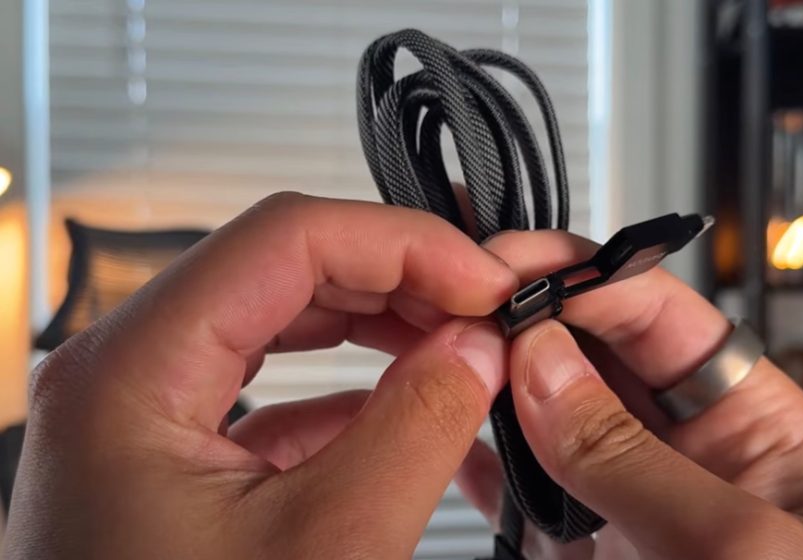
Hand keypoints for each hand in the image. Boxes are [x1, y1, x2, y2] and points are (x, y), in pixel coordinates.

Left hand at [3, 193, 519, 559]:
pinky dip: (350, 391)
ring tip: (461, 350)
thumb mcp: (328, 548)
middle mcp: (125, 372)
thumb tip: (476, 348)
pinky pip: (274, 390)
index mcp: (131, 372)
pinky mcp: (176, 456)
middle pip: (285, 268)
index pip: (287, 238)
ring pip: (283, 321)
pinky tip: (409, 408)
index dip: (405, 244)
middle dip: (400, 281)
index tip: (485, 283)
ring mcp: (147, 412)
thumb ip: (415, 428)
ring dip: (381, 328)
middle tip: (485, 313)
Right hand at [456, 230, 802, 559]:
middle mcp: (691, 457)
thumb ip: (636, 458)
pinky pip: (529, 497)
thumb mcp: (741, 549)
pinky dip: (486, 466)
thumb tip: (546, 369)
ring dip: (499, 389)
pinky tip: (449, 442)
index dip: (591, 279)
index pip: (666, 318)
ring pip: (553, 421)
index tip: (519, 268)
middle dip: (533, 324)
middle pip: (599, 359)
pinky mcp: (589, 554)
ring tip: (446, 363)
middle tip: (466, 308)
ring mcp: (632, 508)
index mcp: (759, 427)